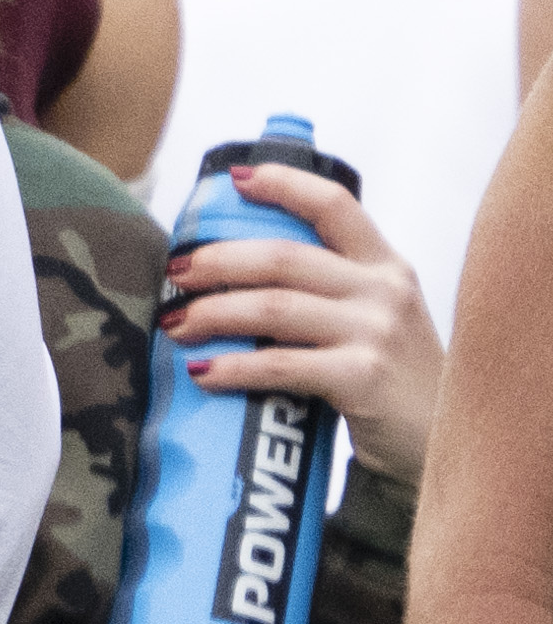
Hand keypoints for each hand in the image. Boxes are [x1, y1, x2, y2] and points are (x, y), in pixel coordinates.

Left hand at [159, 163, 444, 477]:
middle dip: (218, 261)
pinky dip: (234, 367)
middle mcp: (384, 289)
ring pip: (274, 307)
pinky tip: (203, 373)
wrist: (447, 442)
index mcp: (384, 265)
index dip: (284, 185)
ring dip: (213, 313)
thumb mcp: (377, 318)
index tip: (236, 181)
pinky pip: (281, 364)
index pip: (334, 205)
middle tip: (175, 273)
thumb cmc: (392, 380)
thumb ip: (330, 291)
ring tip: (175, 325)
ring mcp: (376, 332)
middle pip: (283, 257)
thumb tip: (235, 278)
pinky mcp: (364, 378)